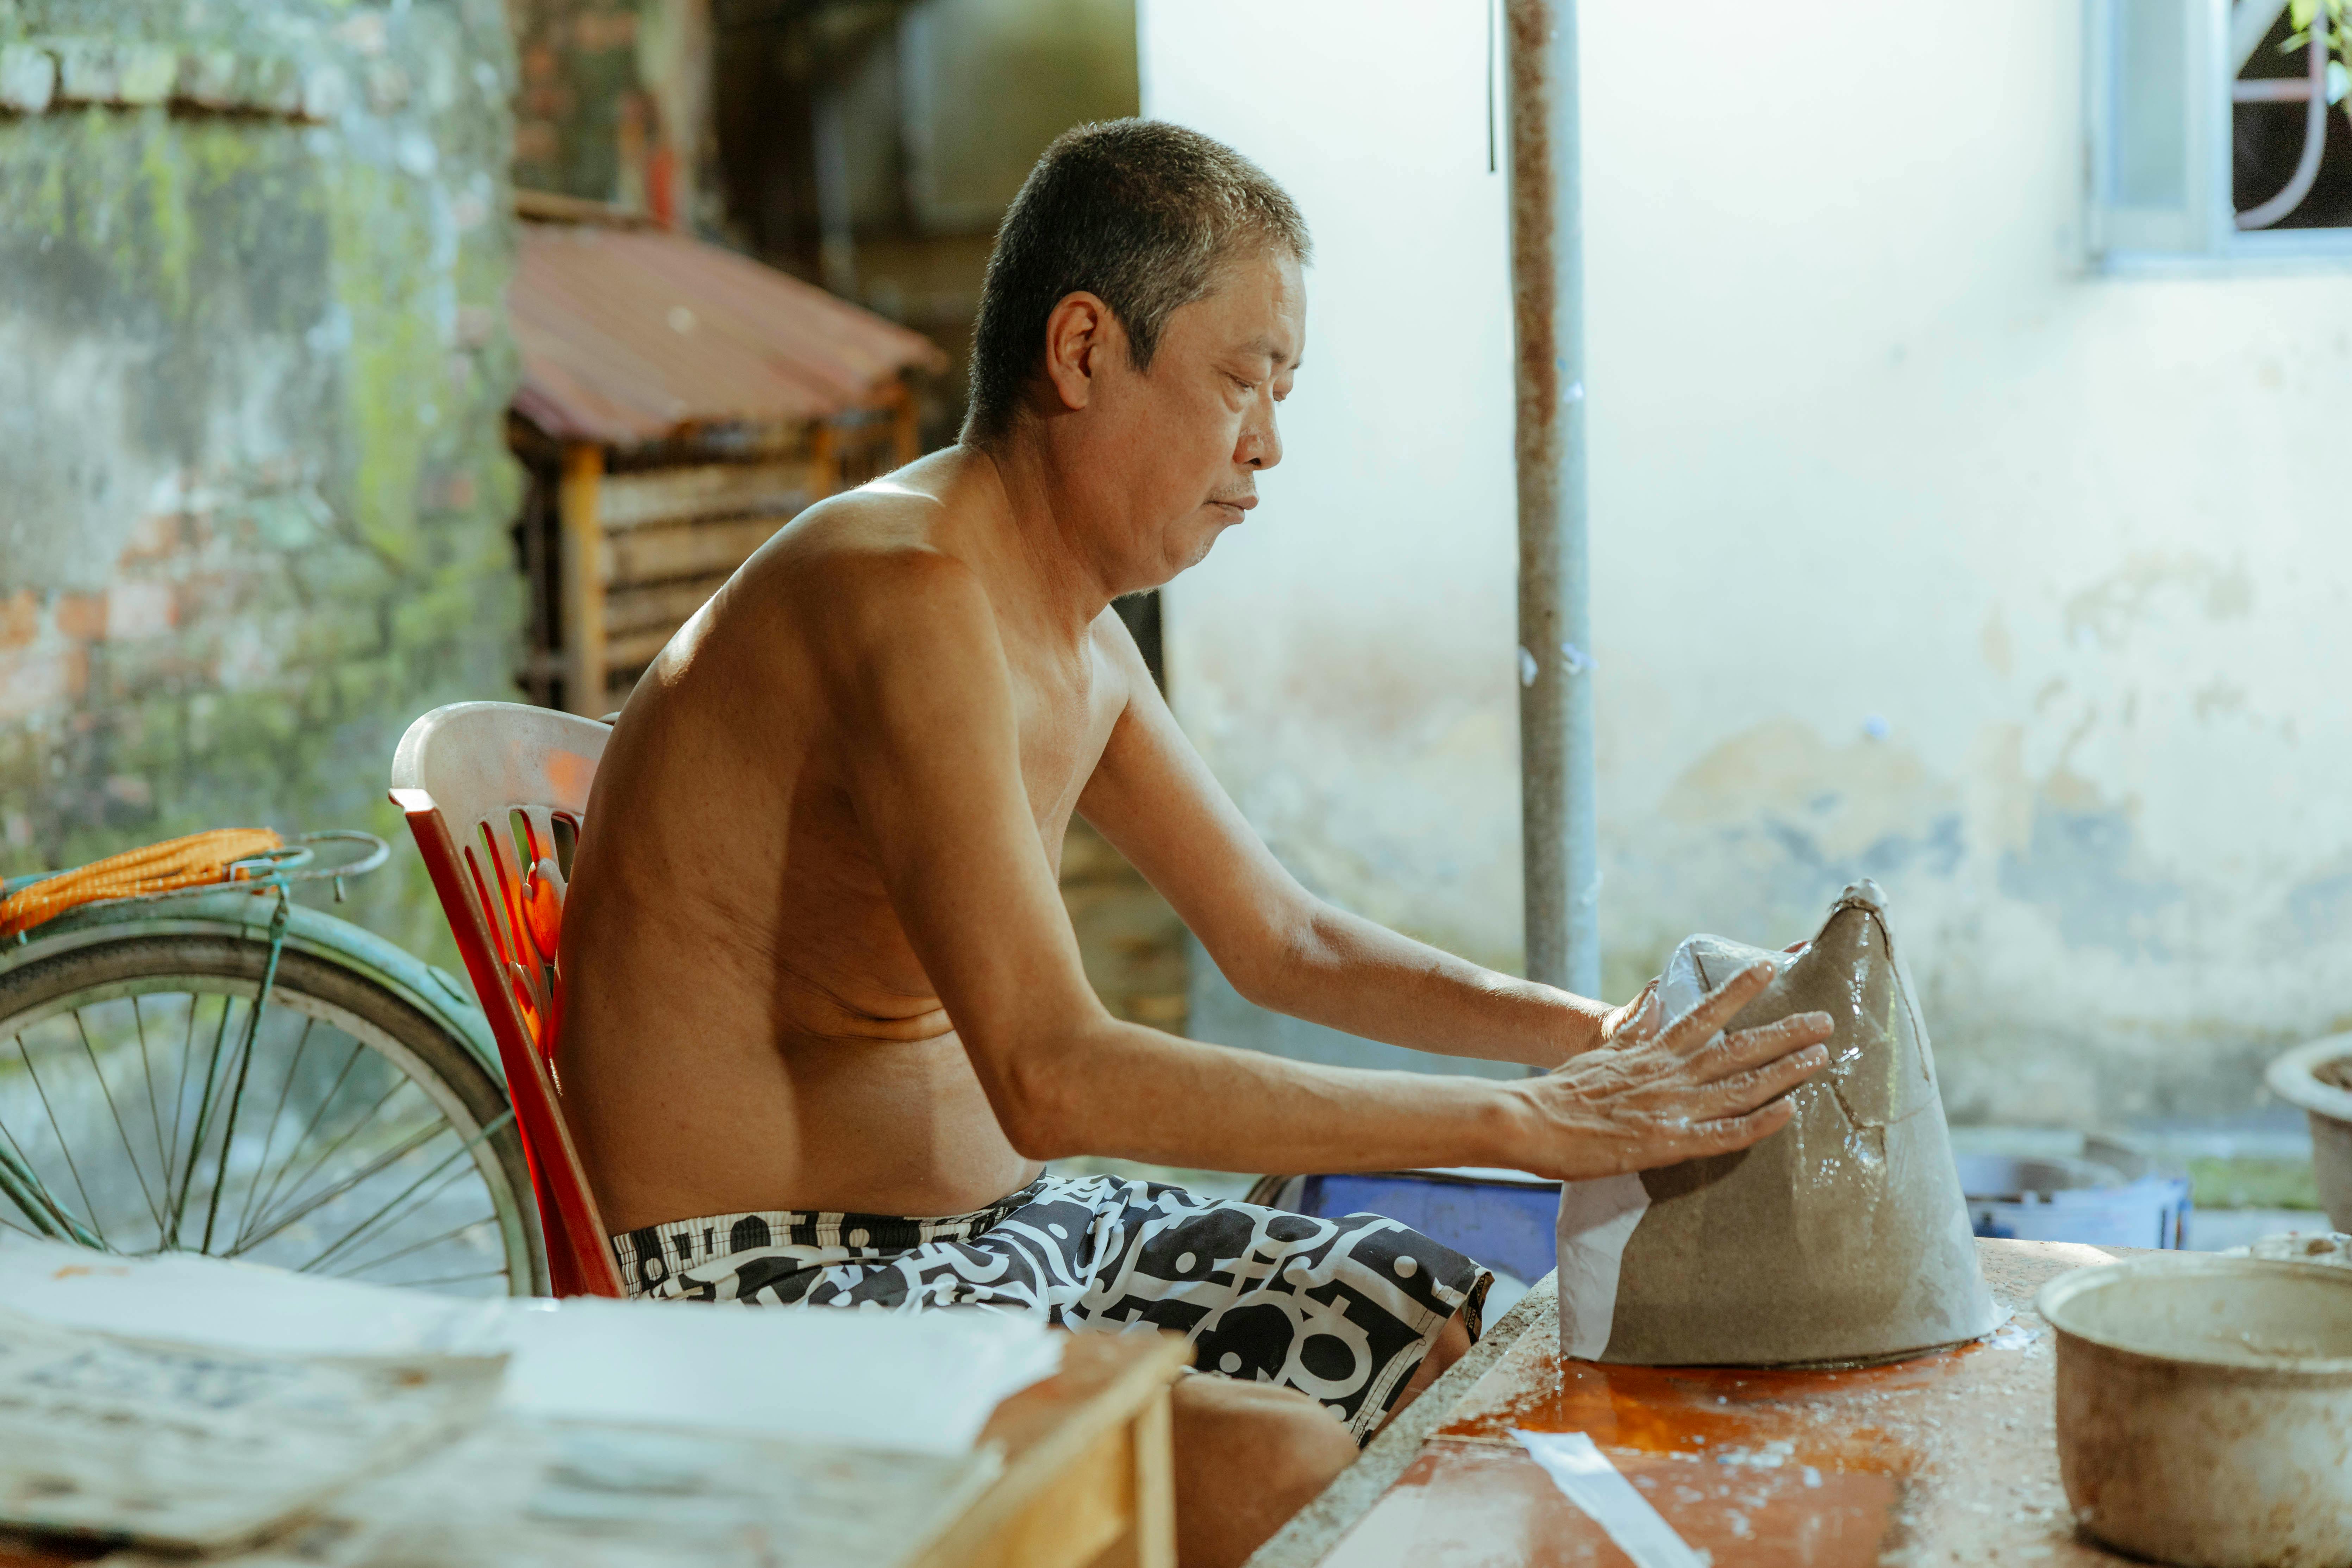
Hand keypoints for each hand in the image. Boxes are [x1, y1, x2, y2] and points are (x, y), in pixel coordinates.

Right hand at [1507, 961, 1830, 1181]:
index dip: (1740, 990)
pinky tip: (1789, 1114)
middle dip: (1784, 1031)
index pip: (1705, 1013)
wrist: (1529, 1119)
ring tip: (1821, 1057)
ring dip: (1784, 1071)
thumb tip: (1658, 996)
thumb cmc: (1560, 1091)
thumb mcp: (1601, 1050)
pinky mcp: (1667, 1143)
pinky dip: (1758, 1124)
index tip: (1770, 967)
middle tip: (1825, 1019)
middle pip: (1738, 1047)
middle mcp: (1670, 1073)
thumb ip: (1634, 1028)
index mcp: (1652, 1051)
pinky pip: (1724, 1134)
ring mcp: (1672, 1107)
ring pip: (1741, 1085)